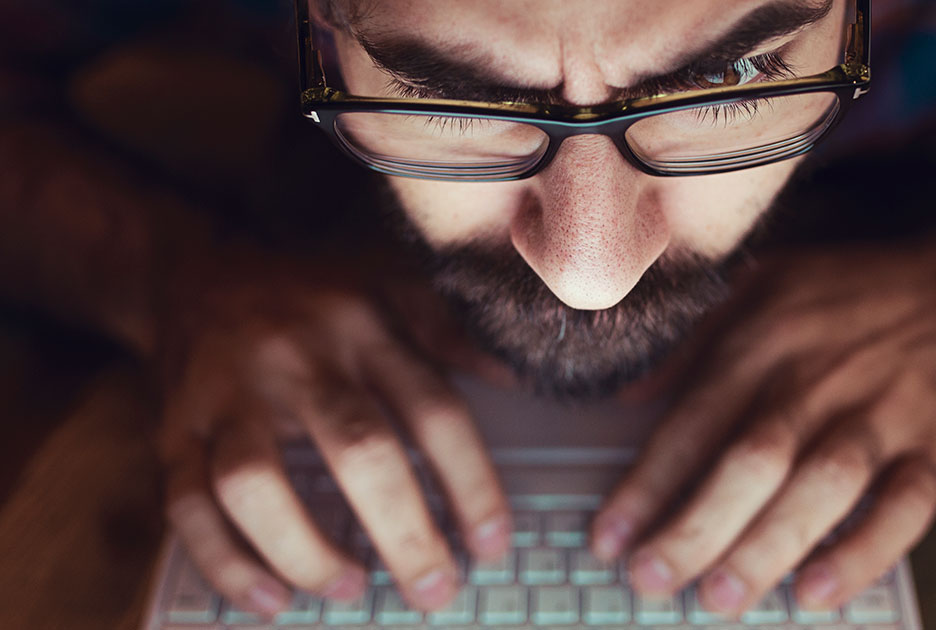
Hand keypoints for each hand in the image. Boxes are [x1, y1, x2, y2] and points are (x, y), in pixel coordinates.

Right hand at [153, 248, 509, 616]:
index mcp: (363, 326)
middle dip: (404, 533)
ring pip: (255, 483)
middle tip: (435, 591)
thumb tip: (514, 378)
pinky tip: (270, 600)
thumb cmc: (310, 295)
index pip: (433, 410)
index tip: (491, 544)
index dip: (470, 483)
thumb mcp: (388, 288)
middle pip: (357, 449)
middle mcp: (296, 358)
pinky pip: (187, 505)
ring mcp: (228, 394)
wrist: (194, 274)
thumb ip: (447, 332)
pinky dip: (226, 563)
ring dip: (304, 551)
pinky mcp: (175, 428)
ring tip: (349, 588)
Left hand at [592, 244, 935, 615]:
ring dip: (769, 546)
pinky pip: (905, 507)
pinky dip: (864, 552)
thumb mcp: (763, 286)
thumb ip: (694, 342)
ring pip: (822, 487)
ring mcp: (884, 414)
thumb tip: (629, 397)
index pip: (694, 419)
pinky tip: (820, 591)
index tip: (609, 537)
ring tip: (721, 597)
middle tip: (651, 578)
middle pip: (753, 459)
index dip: (648, 483)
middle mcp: (820, 378)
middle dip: (696, 526)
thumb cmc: (851, 295)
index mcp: (765, 339)